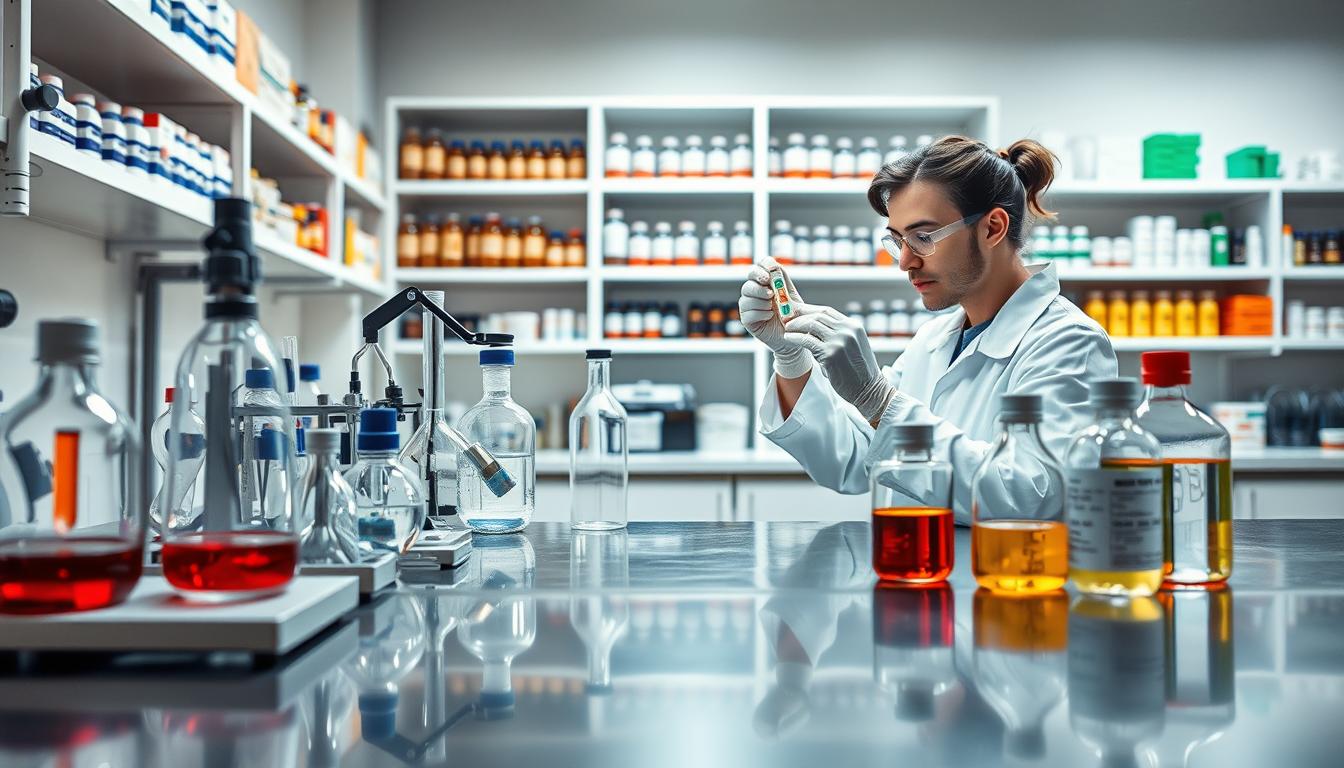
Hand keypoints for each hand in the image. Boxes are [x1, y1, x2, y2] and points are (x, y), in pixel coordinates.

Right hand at [740, 258, 813, 377]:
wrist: (794, 337)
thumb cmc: (793, 316)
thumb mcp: (791, 296)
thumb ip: (783, 281)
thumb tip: (776, 266)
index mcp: (766, 282)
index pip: (760, 266)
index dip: (763, 266)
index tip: (771, 272)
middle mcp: (755, 292)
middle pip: (750, 278)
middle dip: (758, 281)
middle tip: (769, 289)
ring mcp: (749, 305)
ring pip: (747, 295)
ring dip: (761, 300)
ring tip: (773, 307)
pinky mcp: (747, 319)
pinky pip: (748, 312)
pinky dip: (760, 313)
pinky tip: (769, 316)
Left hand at [782, 307, 894, 423]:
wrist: (869, 390)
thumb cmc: (859, 371)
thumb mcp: (853, 346)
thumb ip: (838, 335)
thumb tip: (814, 330)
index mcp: (854, 326)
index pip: (828, 311)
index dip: (810, 309)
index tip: (798, 311)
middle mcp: (848, 330)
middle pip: (818, 315)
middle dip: (800, 315)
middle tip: (788, 317)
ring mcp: (839, 341)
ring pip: (811, 325)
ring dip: (796, 325)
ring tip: (787, 328)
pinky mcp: (830, 354)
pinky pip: (807, 340)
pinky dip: (795, 338)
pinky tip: (788, 338)